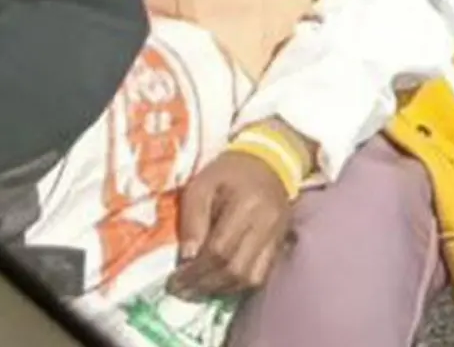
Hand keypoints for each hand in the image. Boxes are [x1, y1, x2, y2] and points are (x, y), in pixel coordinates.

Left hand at [168, 150, 294, 297]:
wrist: (269, 162)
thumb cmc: (227, 172)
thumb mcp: (200, 186)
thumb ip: (192, 220)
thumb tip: (187, 257)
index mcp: (246, 205)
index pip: (219, 250)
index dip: (194, 271)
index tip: (173, 281)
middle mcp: (267, 224)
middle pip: (236, 270)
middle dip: (205, 285)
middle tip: (182, 290)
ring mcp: (277, 236)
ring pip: (252, 278)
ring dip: (222, 289)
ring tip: (199, 289)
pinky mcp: (280, 243)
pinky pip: (262, 275)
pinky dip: (239, 285)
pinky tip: (220, 282)